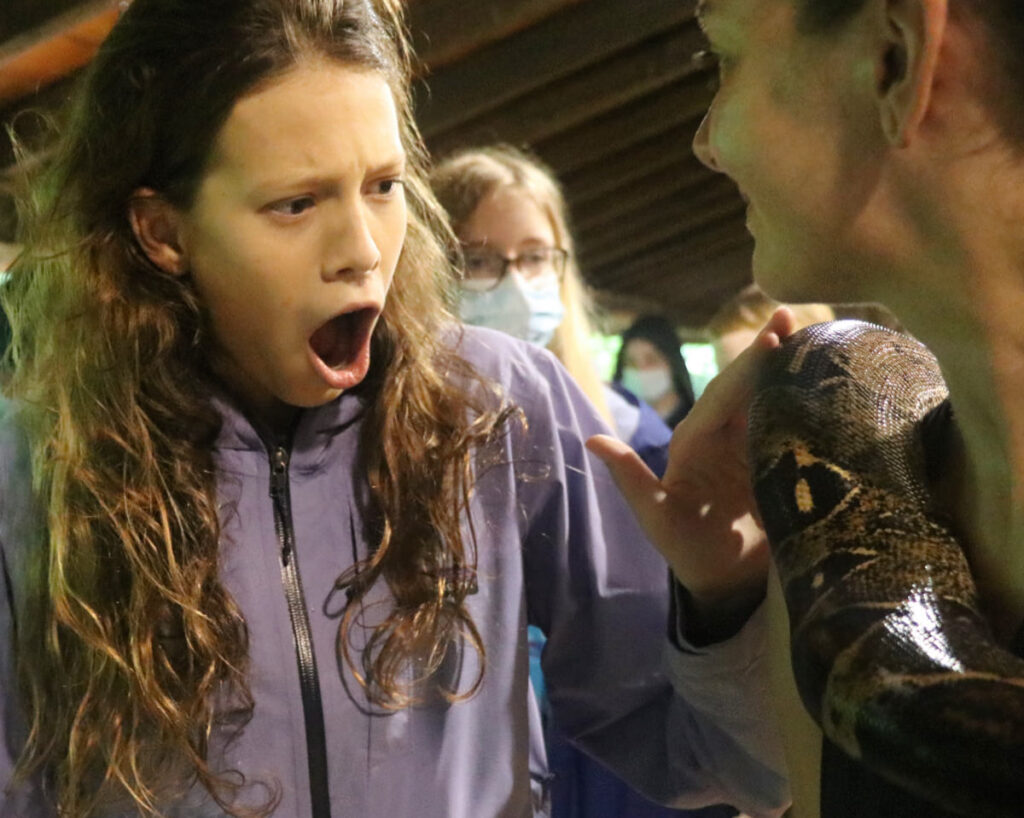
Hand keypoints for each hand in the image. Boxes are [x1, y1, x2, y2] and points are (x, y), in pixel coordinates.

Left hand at [588, 308, 796, 619]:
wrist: (728, 584)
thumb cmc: (687, 551)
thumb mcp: (655, 519)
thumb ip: (630, 479)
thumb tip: (592, 439)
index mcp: (694, 441)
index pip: (720, 398)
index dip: (744, 370)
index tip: (771, 340)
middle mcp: (723, 436)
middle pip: (745, 386)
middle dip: (766, 352)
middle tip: (791, 318)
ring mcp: (754, 445)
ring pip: (770, 396)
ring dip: (790, 365)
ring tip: (816, 333)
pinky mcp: (782, 461)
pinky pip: (794, 422)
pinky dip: (808, 396)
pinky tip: (830, 377)